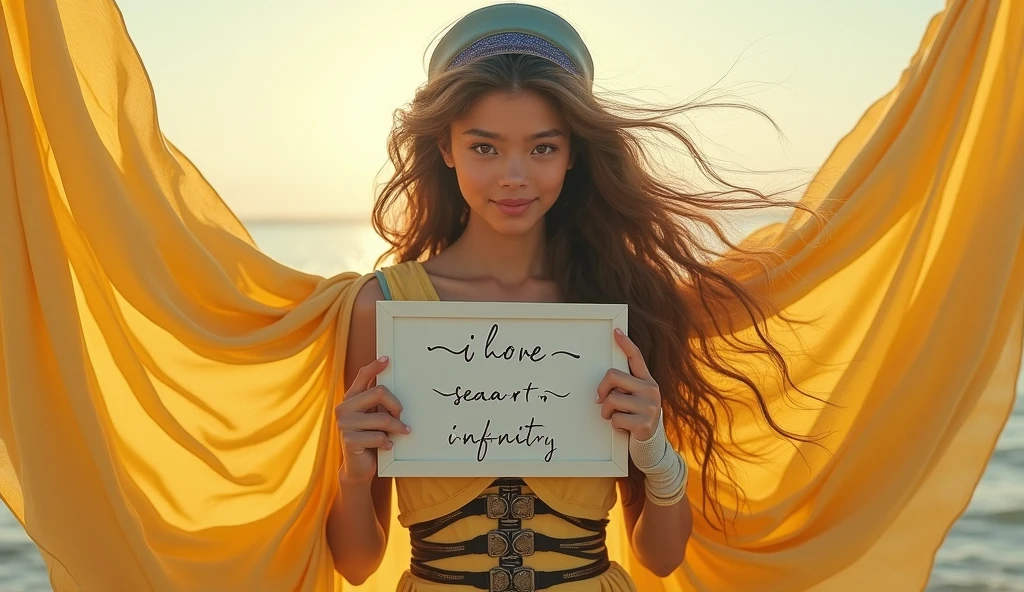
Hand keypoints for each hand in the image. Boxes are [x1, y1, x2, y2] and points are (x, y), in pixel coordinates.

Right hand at [335, 356, 409, 484]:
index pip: (362, 376)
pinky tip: (388, 446)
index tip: (387, 360)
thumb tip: (394, 386)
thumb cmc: (370, 438)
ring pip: (383, 418)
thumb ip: (379, 403)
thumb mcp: (375, 417)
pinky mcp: (348, 440)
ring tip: (403, 432)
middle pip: (379, 392)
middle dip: (396, 405)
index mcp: (351, 398)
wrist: (358, 468)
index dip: (375, 366)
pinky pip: (378, 437)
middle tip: (402, 416)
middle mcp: (344, 407)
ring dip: (398, 427)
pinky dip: (387, 442)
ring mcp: (344, 423)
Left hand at [596, 328, 661, 440]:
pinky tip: (625, 428)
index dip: (626, 344)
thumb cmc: (637, 418)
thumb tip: (604, 385)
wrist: (651, 445)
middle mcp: (651, 390)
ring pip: (611, 400)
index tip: (616, 332)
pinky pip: (615, 419)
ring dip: (607, 412)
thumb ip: (626, 387)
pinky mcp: (644, 423)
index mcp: (648, 382)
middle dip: (602, 389)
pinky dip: (614, 425)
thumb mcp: (636, 399)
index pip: (636, 358)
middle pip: (613, 376)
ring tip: (616, 417)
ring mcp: (649, 406)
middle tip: (600, 400)